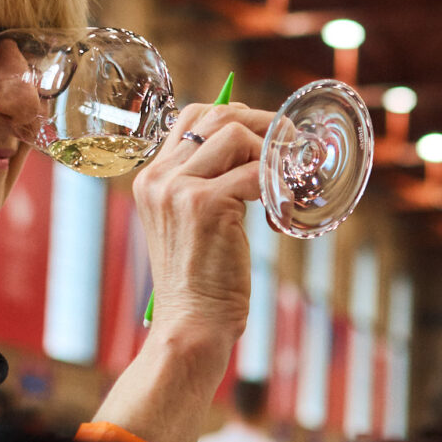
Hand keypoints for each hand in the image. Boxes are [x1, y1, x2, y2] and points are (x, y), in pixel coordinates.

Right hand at [131, 101, 272, 343]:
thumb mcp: (190, 225)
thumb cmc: (200, 282)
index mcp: (151, 178)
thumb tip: (251, 152)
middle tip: (291, 145)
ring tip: (288, 182)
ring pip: (237, 135)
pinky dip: (279, 185)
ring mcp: (179, 189)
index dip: (236, 116)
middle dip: (262, 124)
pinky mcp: (206, 206)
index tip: (266, 135)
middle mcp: (159, 177)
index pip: (192, 117)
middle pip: (216, 117)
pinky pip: (257, 172)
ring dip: (272, 153)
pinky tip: (284, 210)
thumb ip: (205, 187)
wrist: (191, 325)